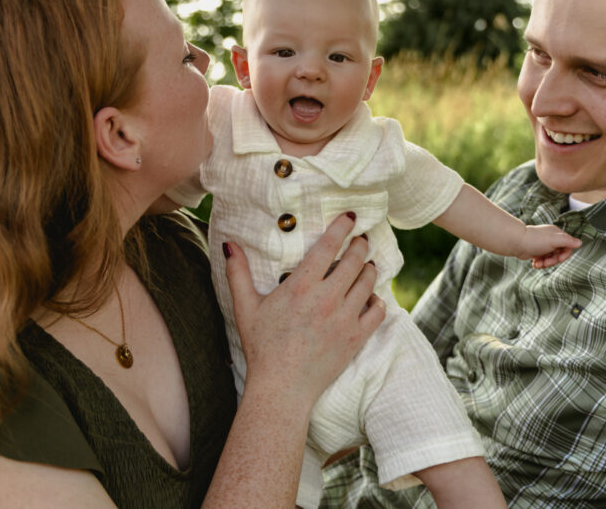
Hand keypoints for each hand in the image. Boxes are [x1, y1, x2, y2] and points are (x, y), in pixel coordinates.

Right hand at [224, 213, 385, 406]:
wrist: (281, 387)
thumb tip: (228, 243)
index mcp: (301, 286)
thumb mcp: (245, 307)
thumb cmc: (261, 346)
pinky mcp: (356, 338)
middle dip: (360, 244)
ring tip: (367, 263)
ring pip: (368, 282)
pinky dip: (377, 300)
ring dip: (370, 268)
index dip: (342, 227)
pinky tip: (371, 296)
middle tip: (360, 239)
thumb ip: (238, 273)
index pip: (329, 246)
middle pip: (355, 260)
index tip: (350, 217)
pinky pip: (377, 311)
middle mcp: (327, 299)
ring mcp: (345, 318)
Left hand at [524, 224, 580, 268]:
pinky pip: (542, 260)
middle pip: (559, 254)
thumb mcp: (554, 240)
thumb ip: (568, 241)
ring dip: (545, 263)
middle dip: (553, 261)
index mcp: (557, 234)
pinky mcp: (536, 251)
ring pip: (550, 258)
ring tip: (537, 264)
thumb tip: (580, 243)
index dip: (565, 255)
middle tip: (545, 263)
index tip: (559, 259)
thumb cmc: (534, 240)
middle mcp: (551, 239)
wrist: (515, 242)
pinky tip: (534, 264)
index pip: (568, 246)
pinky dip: (539, 263)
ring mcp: (543, 245)